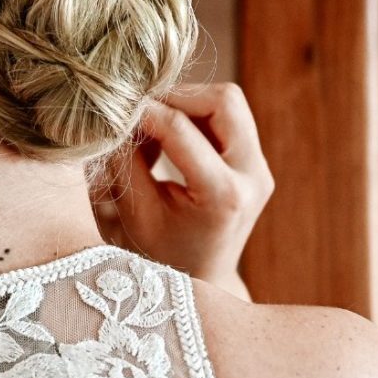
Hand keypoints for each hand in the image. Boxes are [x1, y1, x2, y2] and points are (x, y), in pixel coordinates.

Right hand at [91, 82, 274, 299]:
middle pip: (223, 100)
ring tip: (154, 129)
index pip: (180, 129)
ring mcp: (260, 169)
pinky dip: (195, 117)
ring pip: (228, 102)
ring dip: (187, 104)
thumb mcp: (137, 214)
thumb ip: (128, 162)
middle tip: (142, 112)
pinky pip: (228, 119)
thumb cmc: (163, 255)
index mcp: (223, 195)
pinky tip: (168, 139)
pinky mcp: (256, 163)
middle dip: (177, 96)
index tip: (117, 111)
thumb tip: (119, 115)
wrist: (203, 281)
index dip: (144, 112)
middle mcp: (253, 177)